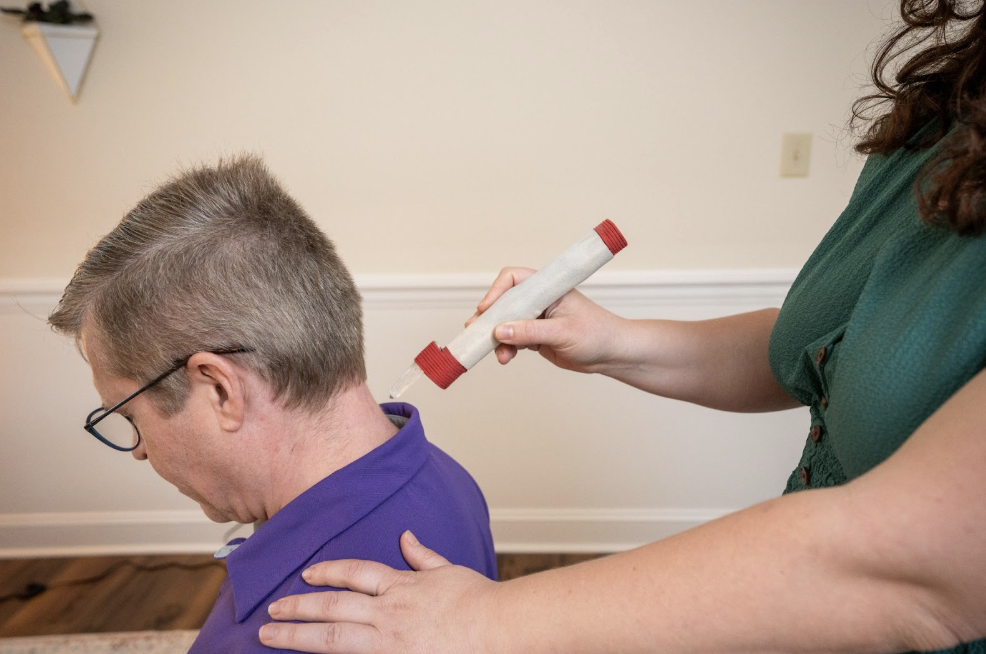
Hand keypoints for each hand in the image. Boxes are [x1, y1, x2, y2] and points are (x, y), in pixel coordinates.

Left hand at [259, 531, 497, 653]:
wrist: (498, 628)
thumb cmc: (478, 601)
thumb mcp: (448, 570)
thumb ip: (422, 556)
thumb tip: (405, 536)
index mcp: (400, 586)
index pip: (353, 574)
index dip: (327, 572)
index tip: (306, 574)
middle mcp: (388, 613)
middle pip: (332, 607)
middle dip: (297, 608)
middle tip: (270, 611)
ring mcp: (389, 642)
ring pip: (333, 638)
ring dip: (297, 636)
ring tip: (269, 635)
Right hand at [466, 266, 627, 372]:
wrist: (613, 355)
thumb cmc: (597, 334)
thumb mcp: (563, 333)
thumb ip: (531, 332)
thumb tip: (501, 331)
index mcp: (548, 288)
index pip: (514, 279)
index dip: (496, 292)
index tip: (486, 310)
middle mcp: (539, 300)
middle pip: (504, 302)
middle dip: (490, 318)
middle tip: (476, 333)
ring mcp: (536, 318)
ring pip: (505, 323)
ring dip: (497, 338)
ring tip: (498, 354)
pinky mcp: (535, 336)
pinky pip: (512, 340)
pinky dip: (505, 348)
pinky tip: (505, 358)